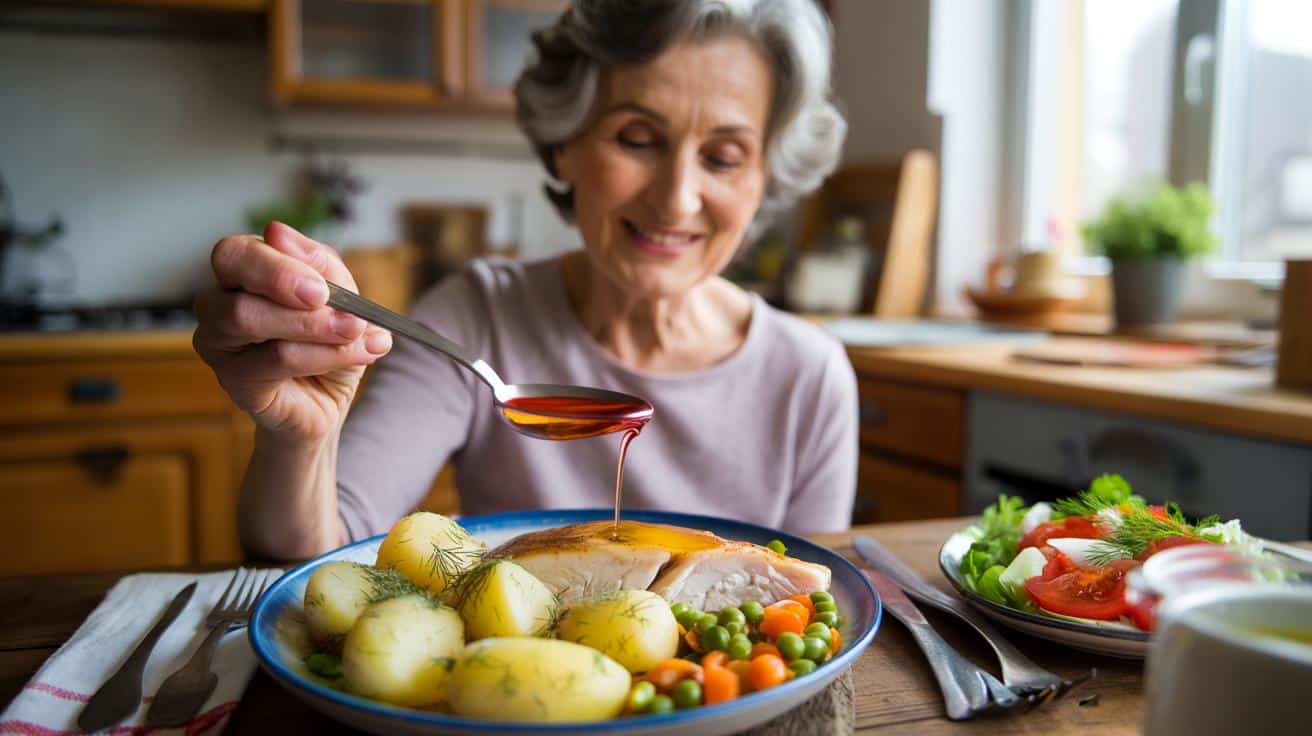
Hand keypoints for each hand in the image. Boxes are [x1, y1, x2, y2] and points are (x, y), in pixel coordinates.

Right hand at [193, 222, 391, 442]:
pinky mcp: (234, 380)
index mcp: (243, 274)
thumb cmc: (328, 341)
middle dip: (282, 280)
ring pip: (247, 317)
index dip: (274, 262)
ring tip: (356, 331)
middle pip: (229, 273)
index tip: (318, 283)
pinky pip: (275, 360)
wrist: (328, 401)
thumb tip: (277, 232)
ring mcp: (218, 343)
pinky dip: (325, 355)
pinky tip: (359, 354)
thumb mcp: (341, 294)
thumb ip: (320, 264)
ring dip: (311, 324)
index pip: (235, 251)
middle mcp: (218, 304)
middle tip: (327, 300)